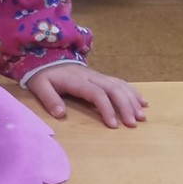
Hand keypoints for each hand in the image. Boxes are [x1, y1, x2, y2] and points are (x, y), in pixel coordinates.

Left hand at [27, 62, 147, 128]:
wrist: (47, 58)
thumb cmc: (44, 75)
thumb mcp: (39, 86)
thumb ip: (49, 99)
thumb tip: (60, 114)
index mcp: (78, 80)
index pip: (97, 94)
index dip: (106, 108)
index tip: (113, 125)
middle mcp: (92, 77)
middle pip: (114, 89)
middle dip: (125, 106)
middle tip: (133, 124)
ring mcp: (98, 76)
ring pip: (120, 85)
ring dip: (132, 100)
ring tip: (141, 117)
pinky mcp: (101, 77)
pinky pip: (120, 83)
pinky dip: (133, 92)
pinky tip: (143, 102)